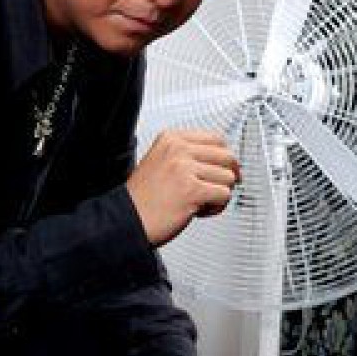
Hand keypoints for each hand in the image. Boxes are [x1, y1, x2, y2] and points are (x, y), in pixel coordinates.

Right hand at [126, 129, 240, 245]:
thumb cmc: (144, 196)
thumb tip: (223, 159)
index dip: (224, 156)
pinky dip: (216, 207)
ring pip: (228, 177)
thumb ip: (187, 154)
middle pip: (226, 156)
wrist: (128, 218)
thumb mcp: (161, 160)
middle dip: (228, 175)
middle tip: (220, 188)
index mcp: (170, 138)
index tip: (226, 168)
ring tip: (201, 202)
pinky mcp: (192, 190)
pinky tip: (199, 210)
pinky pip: (224, 195)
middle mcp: (178, 149)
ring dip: (220, 194)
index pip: (215, 138)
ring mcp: (184, 168)